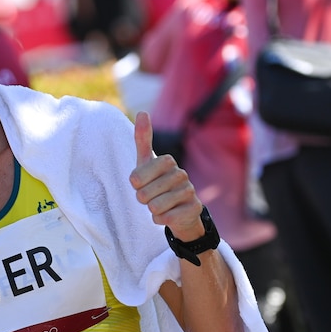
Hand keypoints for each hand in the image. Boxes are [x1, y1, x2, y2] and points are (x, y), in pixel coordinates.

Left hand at [129, 112, 203, 240]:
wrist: (178, 209)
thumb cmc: (157, 183)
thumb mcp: (145, 162)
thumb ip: (142, 139)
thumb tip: (142, 111)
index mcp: (167, 160)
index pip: (136, 178)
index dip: (135, 184)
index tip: (139, 183)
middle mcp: (181, 174)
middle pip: (144, 195)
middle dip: (143, 199)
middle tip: (151, 196)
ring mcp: (190, 191)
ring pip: (155, 208)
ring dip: (152, 210)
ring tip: (159, 205)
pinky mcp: (195, 208)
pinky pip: (166, 219)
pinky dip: (161, 220)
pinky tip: (167, 215)